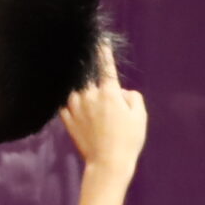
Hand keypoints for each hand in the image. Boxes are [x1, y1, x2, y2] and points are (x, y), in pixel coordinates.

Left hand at [60, 45, 147, 173]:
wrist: (108, 163)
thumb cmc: (128, 140)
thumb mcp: (140, 116)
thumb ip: (133, 97)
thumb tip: (122, 92)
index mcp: (109, 92)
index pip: (105, 65)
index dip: (103, 51)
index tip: (101, 41)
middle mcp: (90, 96)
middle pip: (90, 79)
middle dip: (98, 85)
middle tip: (108, 106)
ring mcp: (76, 108)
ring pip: (77, 91)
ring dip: (83, 94)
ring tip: (94, 111)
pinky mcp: (68, 120)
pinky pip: (65, 104)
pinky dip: (70, 103)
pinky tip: (77, 110)